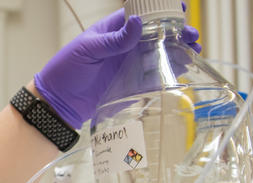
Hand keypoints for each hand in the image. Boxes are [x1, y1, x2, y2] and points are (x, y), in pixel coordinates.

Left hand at [34, 8, 200, 127]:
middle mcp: (124, 46)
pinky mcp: (131, 83)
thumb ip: (114, 39)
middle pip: (156, 35)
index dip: (161, 12)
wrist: (59, 103)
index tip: (179, 10)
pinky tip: (182, 70)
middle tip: (191, 36)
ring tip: (193, 52)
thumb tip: (137, 23)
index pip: (140, 15)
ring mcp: (129, 64)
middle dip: (177, 33)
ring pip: (159, 54)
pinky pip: (154, 76)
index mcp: (113, 30)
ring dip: (177, 52)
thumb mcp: (88, 50)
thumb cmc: (66, 70)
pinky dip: (169, 72)